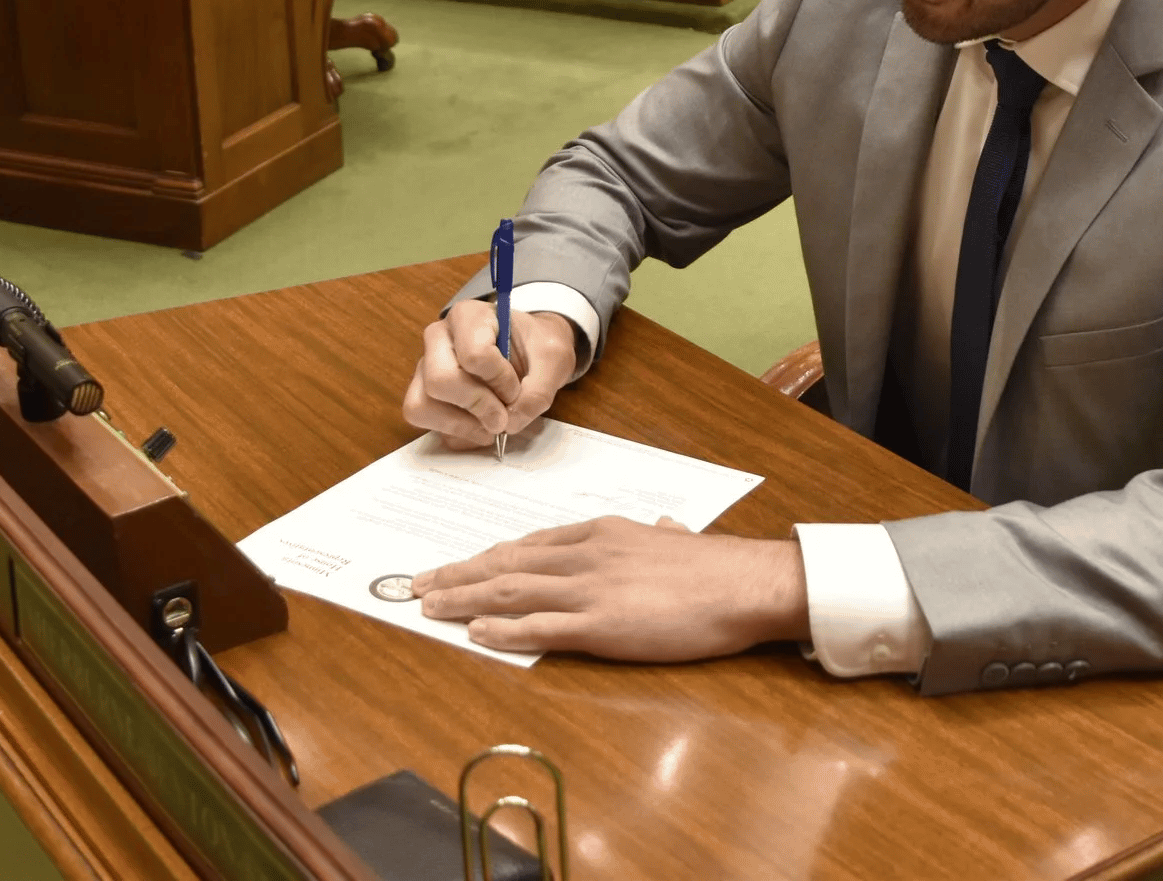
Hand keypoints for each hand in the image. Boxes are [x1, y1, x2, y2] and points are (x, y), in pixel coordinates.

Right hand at [400, 300, 577, 449]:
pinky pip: (427, 424)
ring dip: (461, 425)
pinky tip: (480, 429)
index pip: (474, 354)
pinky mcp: (425, 396)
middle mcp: (439, 339)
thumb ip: (539, 389)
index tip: (517, 388)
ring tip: (491, 427)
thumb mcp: (553, 359)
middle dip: (476, 406)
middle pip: (440, 380)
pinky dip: (455, 435)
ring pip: (422, 405)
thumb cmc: (537, 347)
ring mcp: (427, 368)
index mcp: (469, 317)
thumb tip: (511, 423)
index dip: (499, 381)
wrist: (531, 353)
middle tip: (502, 418)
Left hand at [412, 516, 808, 660]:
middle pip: (507, 565)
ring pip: (510, 591)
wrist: (742, 583)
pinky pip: (539, 628)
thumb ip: (661, 536)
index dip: (489, 557)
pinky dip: (501, 630)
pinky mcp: (600, 626)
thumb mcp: (678, 538)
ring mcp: (589, 590)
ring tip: (429, 607)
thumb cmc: (715, 566)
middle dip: (459, 574)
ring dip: (464, 598)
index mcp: (601, 534)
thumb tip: (666, 528)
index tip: (461, 565)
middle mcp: (586, 555)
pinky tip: (475, 633)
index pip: (530, 544)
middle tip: (419, 584)